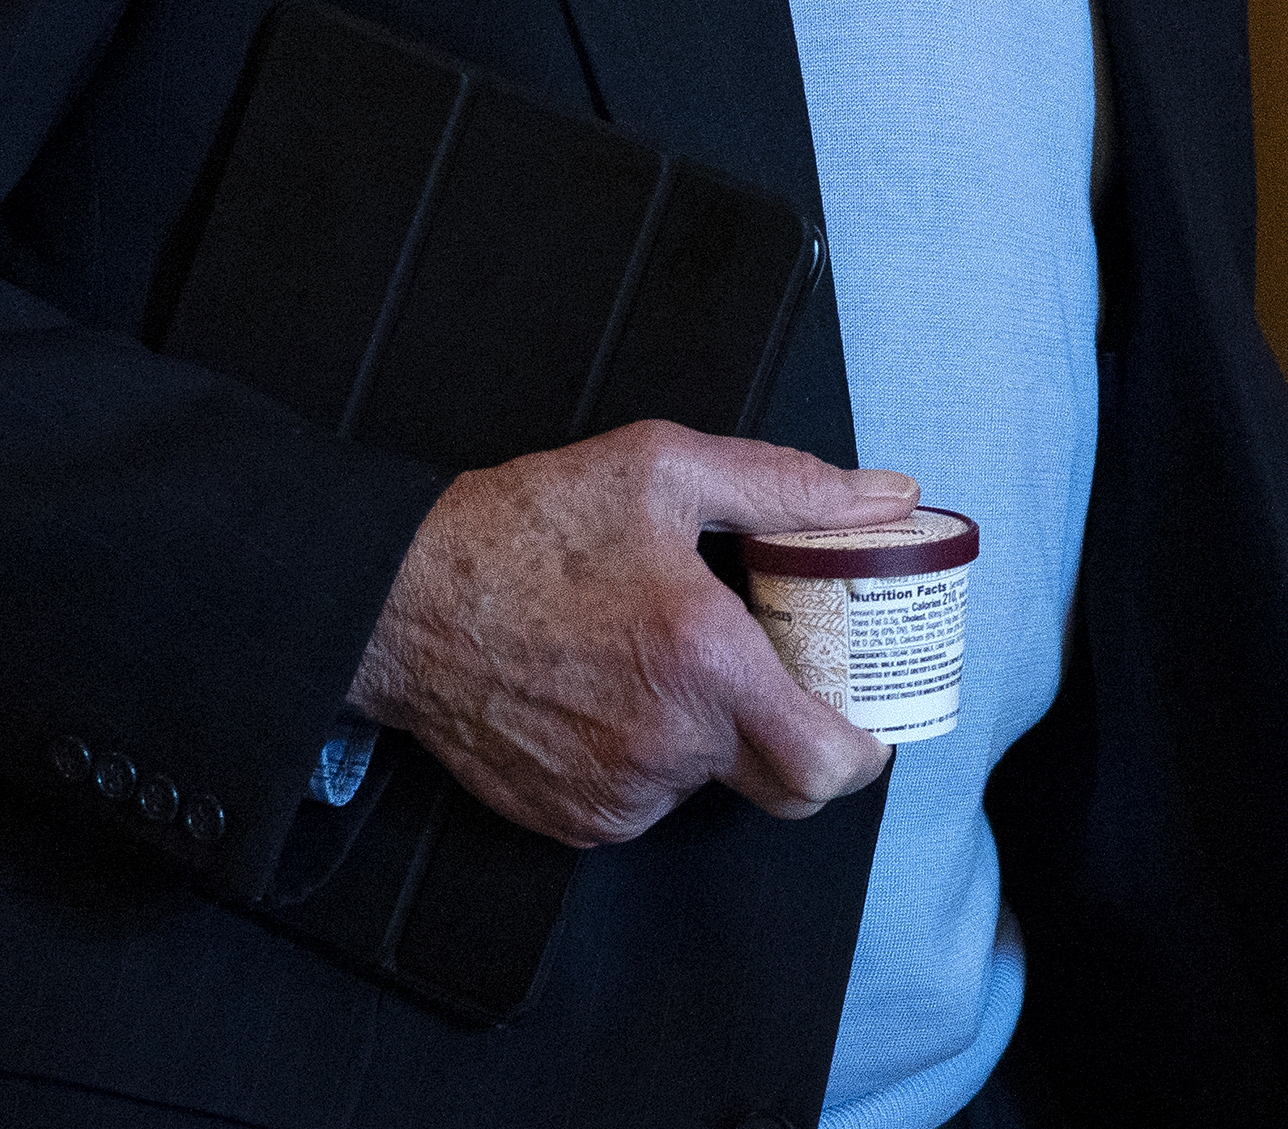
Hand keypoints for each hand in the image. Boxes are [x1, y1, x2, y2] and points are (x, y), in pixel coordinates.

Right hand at [346, 420, 917, 846]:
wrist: (402, 598)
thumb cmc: (529, 527)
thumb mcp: (665, 470)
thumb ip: (789, 489)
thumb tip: (885, 498)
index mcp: (702, 665)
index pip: (827, 765)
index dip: (865, 748)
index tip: (867, 711)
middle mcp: (666, 746)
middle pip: (784, 789)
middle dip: (805, 742)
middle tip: (790, 680)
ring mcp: (614, 794)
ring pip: (711, 787)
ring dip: (717, 740)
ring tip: (674, 663)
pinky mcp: (570, 818)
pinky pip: (646, 802)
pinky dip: (655, 758)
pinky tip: (620, 692)